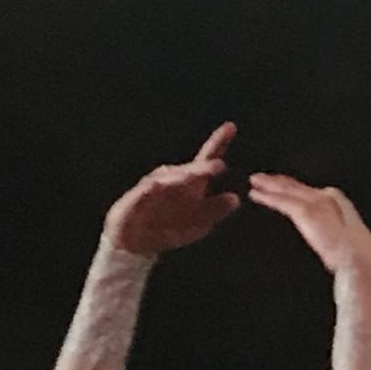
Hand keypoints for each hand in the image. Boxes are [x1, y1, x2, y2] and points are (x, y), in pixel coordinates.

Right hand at [104, 123, 240, 256]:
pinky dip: (148, 190)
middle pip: (189, 170)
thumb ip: (214, 211)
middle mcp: (172, 180)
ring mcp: (153, 187)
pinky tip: (154, 186)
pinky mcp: (135, 199)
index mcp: (190, 184)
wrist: (136, 242)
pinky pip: (143, 193)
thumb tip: (236, 200)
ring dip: (180, 178)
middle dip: (203, 168)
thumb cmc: (167, 229)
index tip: (231, 127)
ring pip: (168, 180)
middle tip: (220, 166)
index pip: (206, 161)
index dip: (218, 143)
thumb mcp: (197, 224)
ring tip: (192, 177)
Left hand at [248, 172, 370, 284]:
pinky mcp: (305, 212)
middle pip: (297, 187)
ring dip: (269, 185)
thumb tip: (332, 240)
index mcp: (337, 203)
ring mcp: (315, 202)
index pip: (309, 192)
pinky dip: (267, 197)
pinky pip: (282, 201)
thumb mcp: (350, 240)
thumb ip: (338, 233)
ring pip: (287, 190)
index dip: (293, 187)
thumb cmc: (357, 258)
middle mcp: (326, 197)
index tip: (282, 185)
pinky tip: (255, 195)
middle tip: (262, 177)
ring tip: (254, 181)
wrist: (358, 259)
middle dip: (279, 182)